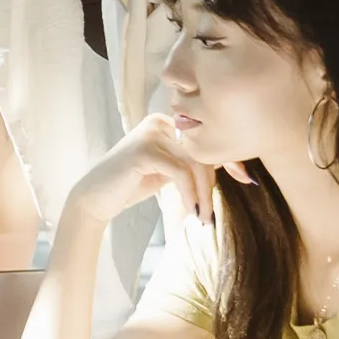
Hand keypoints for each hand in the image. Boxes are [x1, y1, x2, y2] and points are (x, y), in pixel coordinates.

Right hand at [68, 113, 221, 228]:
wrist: (94, 198)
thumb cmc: (130, 185)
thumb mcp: (167, 170)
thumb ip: (190, 161)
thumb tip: (232, 164)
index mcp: (165, 122)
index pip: (205, 137)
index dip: (227, 159)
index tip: (244, 179)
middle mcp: (158, 122)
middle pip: (202, 150)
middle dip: (214, 182)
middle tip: (214, 211)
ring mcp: (149, 133)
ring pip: (194, 162)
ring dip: (202, 193)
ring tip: (203, 217)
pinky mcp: (144, 150)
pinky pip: (181, 172)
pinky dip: (190, 194)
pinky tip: (190, 210)